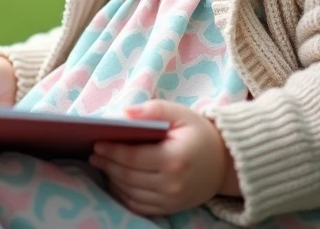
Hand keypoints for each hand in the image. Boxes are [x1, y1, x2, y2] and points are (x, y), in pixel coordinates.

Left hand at [90, 100, 238, 214]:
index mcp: (174, 158)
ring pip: (131, 192)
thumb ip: (153, 110)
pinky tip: (116, 181)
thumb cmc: (200, 134)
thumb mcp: (181, 114)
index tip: (96, 143)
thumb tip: (124, 113)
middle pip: (129, 176)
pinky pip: (139, 205)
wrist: (226, 163)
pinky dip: (123, 194)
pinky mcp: (170, 208)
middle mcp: (172, 183)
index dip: (112, 151)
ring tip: (101, 164)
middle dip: (108, 164)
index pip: (134, 157)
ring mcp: (171, 199)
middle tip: (93, 154)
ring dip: (112, 179)